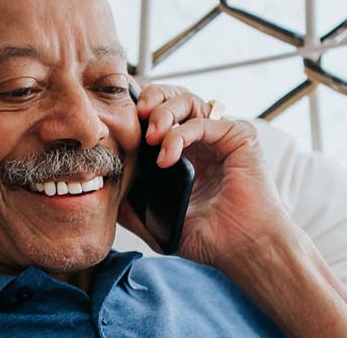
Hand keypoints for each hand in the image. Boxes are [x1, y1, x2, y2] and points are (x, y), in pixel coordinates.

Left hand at [117, 84, 298, 267]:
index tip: (120, 121)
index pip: (160, 115)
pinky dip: (182, 133)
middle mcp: (203, 139)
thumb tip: (103, 192)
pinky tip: (168, 156)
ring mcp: (221, 136)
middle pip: (173, 99)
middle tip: (137, 117)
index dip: (140, 112)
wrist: (242, 248)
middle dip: (152, 101)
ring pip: (188, 102)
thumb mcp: (159, 222)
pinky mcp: (239, 136)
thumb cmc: (209, 237)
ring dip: (164, 113)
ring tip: (151, 136)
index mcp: (185, 152)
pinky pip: (204, 122)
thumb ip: (133, 206)